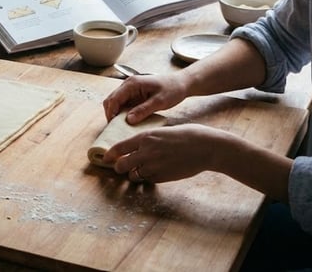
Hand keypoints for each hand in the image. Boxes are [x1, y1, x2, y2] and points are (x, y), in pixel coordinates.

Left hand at [102, 123, 232, 183]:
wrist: (206, 147)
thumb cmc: (188, 135)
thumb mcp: (163, 131)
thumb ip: (148, 140)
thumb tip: (137, 146)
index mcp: (145, 137)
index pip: (118, 148)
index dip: (109, 155)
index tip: (105, 159)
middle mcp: (146, 152)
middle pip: (121, 165)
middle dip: (119, 167)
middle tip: (121, 167)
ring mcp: (154, 166)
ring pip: (133, 175)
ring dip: (134, 174)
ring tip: (140, 170)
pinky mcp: (163, 177)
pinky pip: (148, 180)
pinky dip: (148, 178)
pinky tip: (157, 171)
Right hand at [103, 73, 187, 123]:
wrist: (181, 83)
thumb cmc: (172, 90)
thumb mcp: (159, 102)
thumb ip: (143, 110)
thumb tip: (128, 120)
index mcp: (132, 84)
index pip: (114, 99)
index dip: (111, 113)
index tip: (113, 126)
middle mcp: (128, 84)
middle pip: (111, 100)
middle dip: (111, 114)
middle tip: (116, 128)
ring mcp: (130, 89)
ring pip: (115, 102)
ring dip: (116, 113)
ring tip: (121, 126)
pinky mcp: (134, 94)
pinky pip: (123, 104)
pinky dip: (122, 112)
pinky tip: (128, 121)